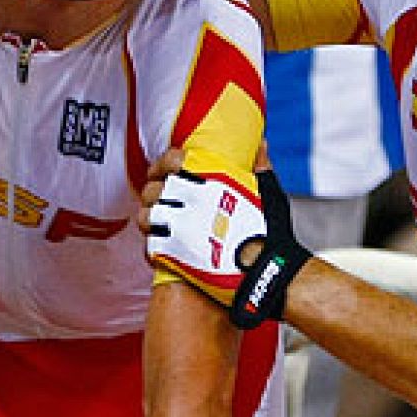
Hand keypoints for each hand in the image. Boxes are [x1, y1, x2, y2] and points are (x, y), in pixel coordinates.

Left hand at [143, 149, 311, 327]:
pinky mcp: (175, 254)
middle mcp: (190, 199)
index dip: (164, 165)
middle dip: (155, 194)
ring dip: (150, 220)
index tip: (168, 171)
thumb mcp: (268, 190)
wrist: (268, 271)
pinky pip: (150, 245)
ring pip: (145, 216)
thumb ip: (259, 165)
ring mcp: (179, 226)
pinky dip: (154, 245)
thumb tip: (260, 145)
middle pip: (153, 189)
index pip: (171, 160)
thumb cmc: (270, 233)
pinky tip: (165, 247)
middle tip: (163, 201)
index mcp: (209, 179)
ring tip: (161, 225)